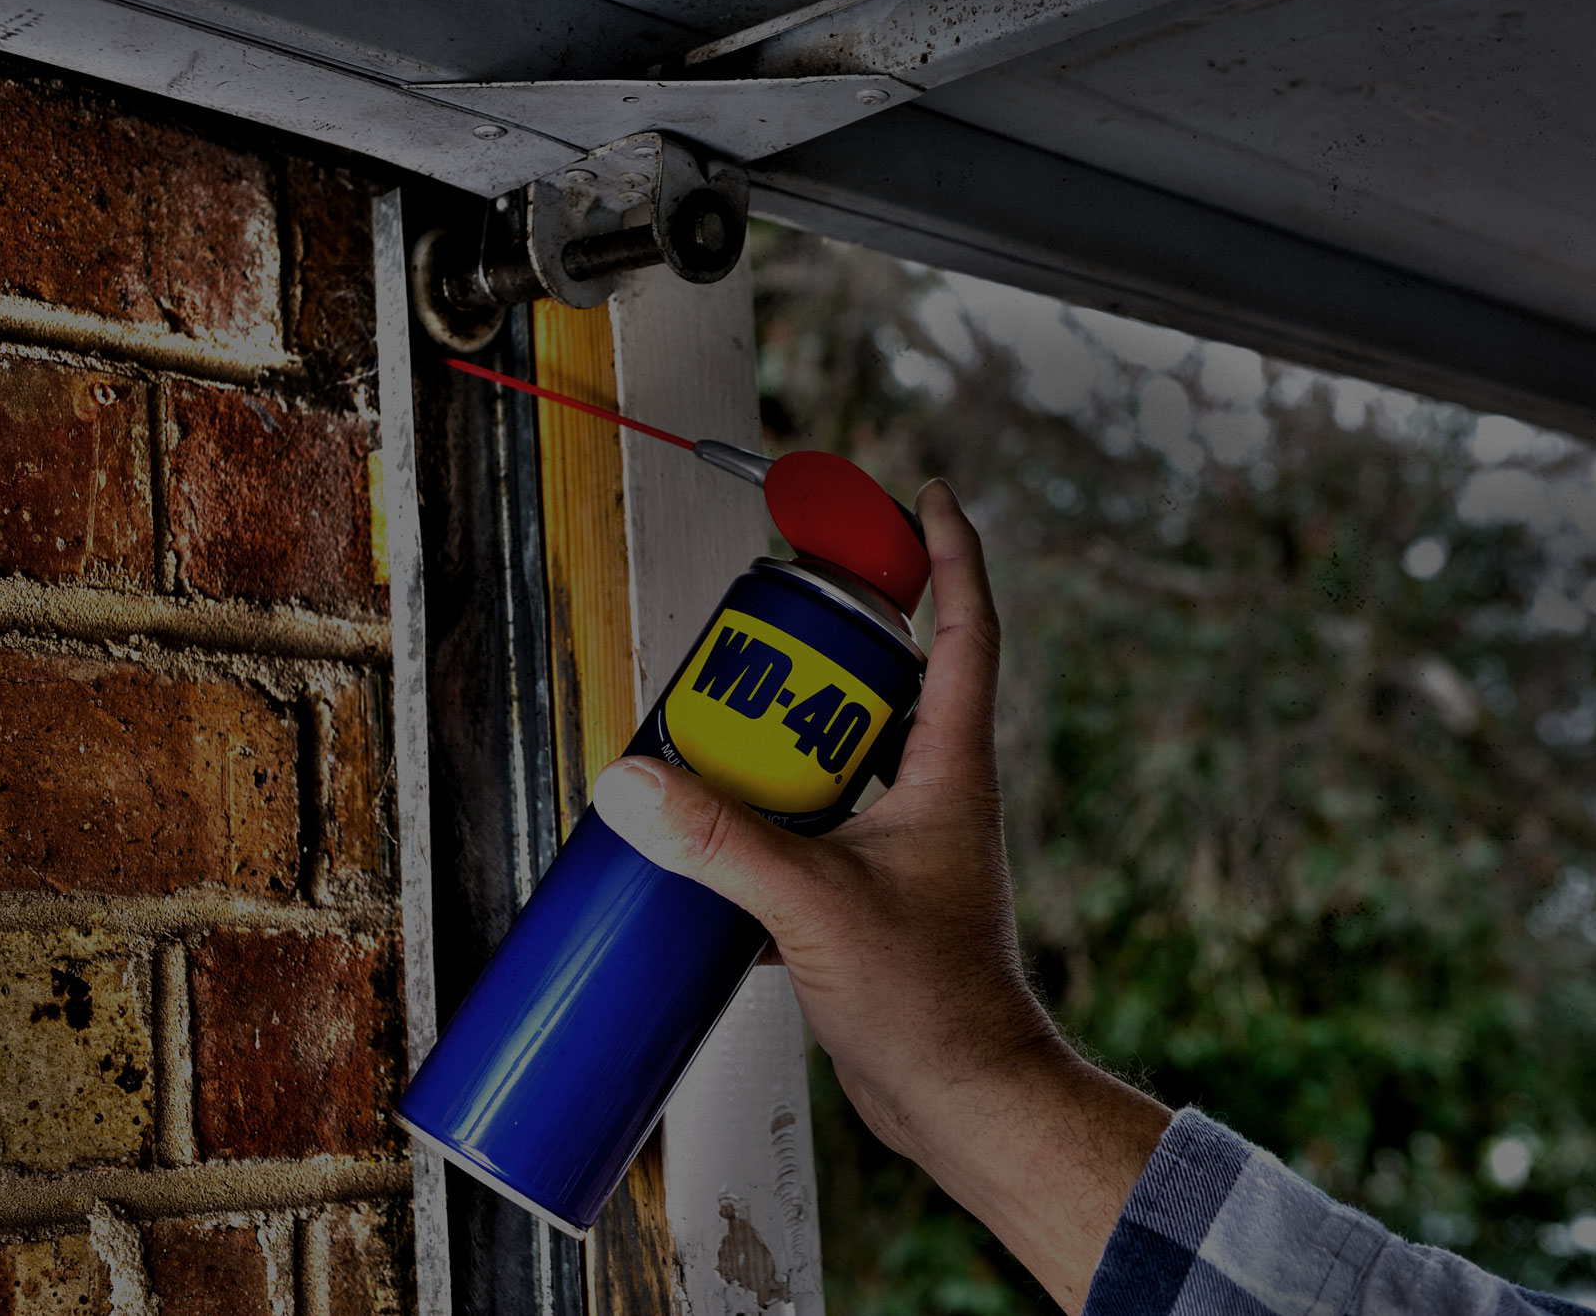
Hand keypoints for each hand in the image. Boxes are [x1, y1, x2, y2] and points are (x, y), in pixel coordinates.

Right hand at [593, 479, 1170, 1312]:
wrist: (962, 1101)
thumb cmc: (930, 1005)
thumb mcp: (815, 908)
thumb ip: (722, 844)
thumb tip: (632, 783)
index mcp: (950, 770)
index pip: (963, 631)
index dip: (949, 555)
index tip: (924, 494)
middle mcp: (933, 795)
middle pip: (881, 684)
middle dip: (819, 646)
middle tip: (753, 627)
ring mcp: (902, 846)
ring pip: (839, 759)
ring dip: (782, 737)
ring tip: (709, 725)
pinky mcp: (869, 895)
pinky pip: (812, 825)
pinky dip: (764, 817)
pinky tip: (709, 834)